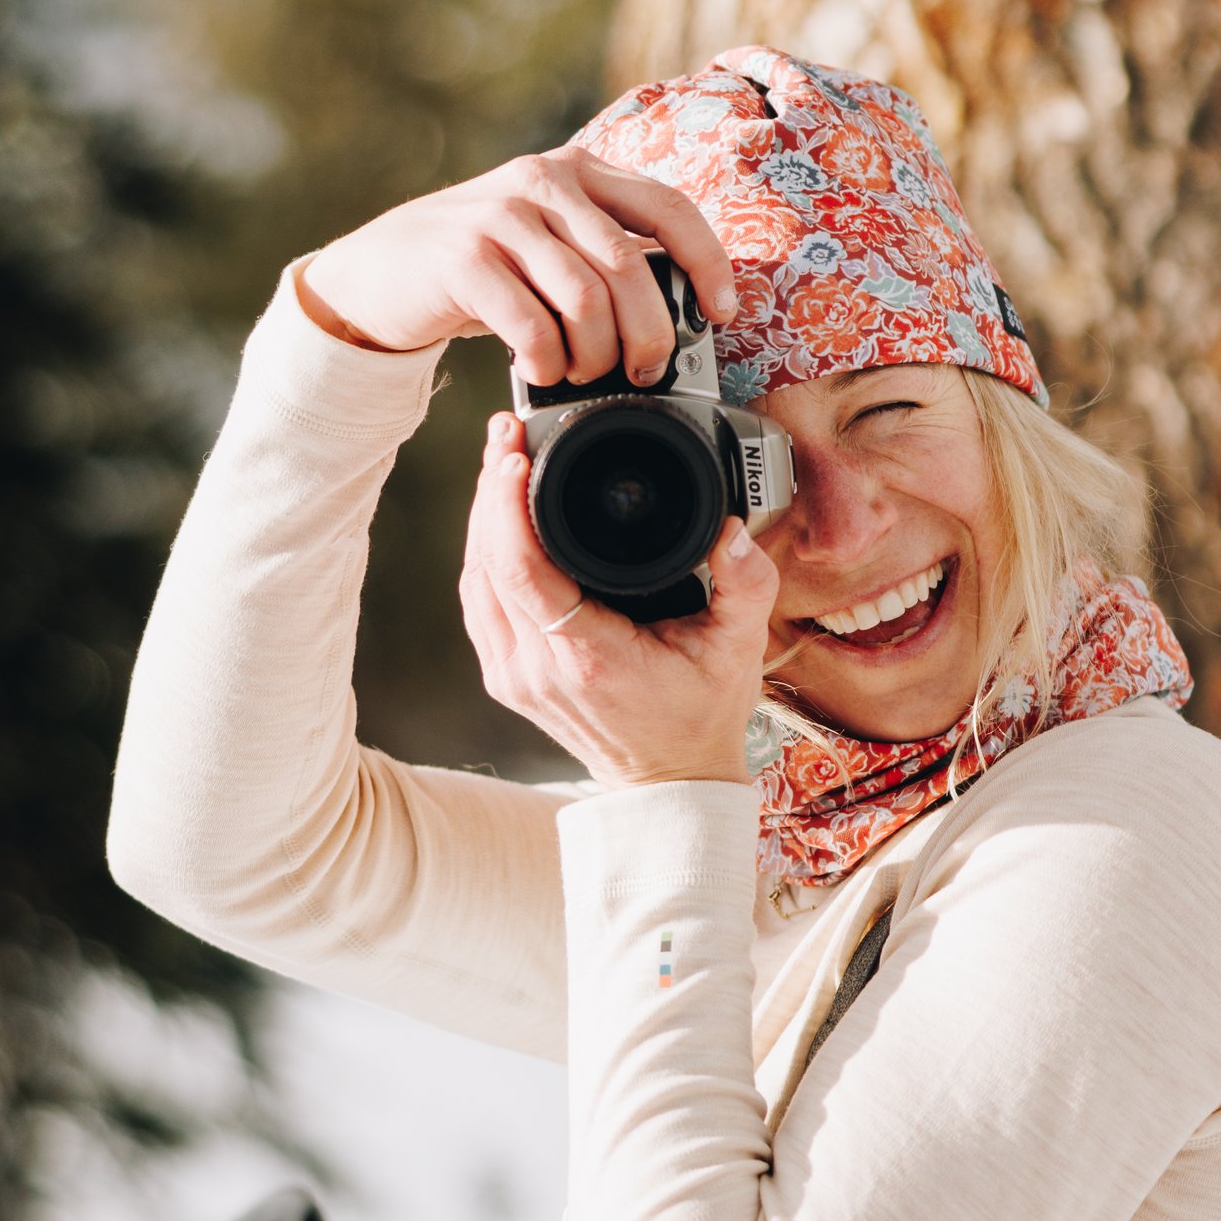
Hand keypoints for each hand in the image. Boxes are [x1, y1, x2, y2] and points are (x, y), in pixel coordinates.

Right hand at [302, 144, 735, 383]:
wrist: (378, 273)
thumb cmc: (481, 269)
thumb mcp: (546, 242)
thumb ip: (602, 254)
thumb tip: (678, 314)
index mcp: (578, 171)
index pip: (668, 207)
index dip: (708, 263)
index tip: (722, 313)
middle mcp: (542, 181)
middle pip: (630, 266)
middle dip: (649, 334)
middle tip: (643, 372)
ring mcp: (500, 215)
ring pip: (585, 298)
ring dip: (594, 354)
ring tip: (581, 373)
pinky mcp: (463, 258)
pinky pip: (532, 324)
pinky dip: (547, 361)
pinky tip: (540, 370)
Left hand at [461, 413, 778, 787]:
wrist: (671, 783)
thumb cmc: (700, 718)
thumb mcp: (737, 650)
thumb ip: (746, 586)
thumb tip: (733, 532)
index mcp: (588, 658)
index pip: (522, 571)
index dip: (506, 507)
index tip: (514, 455)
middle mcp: (537, 670)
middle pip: (486, 565)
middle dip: (488, 492)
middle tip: (504, 436)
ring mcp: (513, 677)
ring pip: (474, 581)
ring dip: (482, 520)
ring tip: (499, 464)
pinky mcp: (506, 678)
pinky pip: (479, 603)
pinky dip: (484, 555)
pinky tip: (497, 520)